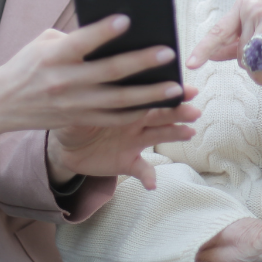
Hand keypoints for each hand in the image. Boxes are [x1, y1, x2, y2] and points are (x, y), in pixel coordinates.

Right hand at [0, 14, 192, 143]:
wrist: (1, 104)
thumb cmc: (27, 64)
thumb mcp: (44, 43)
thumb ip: (75, 38)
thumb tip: (112, 33)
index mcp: (54, 56)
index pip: (81, 42)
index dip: (103, 31)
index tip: (127, 19)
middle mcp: (64, 81)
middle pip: (109, 72)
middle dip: (141, 62)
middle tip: (168, 53)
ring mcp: (73, 104)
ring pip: (118, 101)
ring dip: (150, 94)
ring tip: (175, 87)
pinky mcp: (78, 120)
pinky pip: (113, 118)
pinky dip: (137, 112)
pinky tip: (157, 105)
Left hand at [48, 85, 201, 189]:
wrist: (66, 145)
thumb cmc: (74, 115)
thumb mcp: (77, 102)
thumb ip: (88, 93)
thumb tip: (89, 78)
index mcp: (126, 102)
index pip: (149, 93)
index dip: (167, 90)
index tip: (185, 88)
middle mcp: (136, 120)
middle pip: (161, 113)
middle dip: (179, 111)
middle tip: (194, 110)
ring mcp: (134, 141)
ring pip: (159, 136)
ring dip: (175, 134)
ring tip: (189, 132)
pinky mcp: (127, 162)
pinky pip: (141, 169)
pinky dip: (148, 176)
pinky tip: (152, 183)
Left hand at [187, 0, 261, 86]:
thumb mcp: (260, 34)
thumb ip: (235, 43)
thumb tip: (210, 53)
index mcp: (244, 6)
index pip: (219, 31)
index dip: (204, 49)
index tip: (190, 64)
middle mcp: (256, 8)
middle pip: (241, 56)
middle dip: (255, 68)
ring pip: (256, 62)